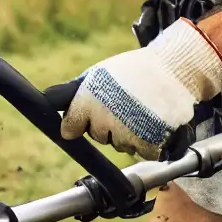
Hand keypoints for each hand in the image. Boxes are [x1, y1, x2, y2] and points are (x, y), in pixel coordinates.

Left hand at [58, 19, 221, 159]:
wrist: (175, 69)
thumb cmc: (134, 70)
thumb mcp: (98, 74)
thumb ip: (71, 92)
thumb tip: (46, 100)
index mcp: (89, 100)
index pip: (71, 127)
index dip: (81, 121)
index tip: (92, 113)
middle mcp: (105, 119)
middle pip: (98, 137)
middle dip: (109, 125)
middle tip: (125, 103)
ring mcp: (128, 133)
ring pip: (121, 146)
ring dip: (131, 133)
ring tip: (143, 109)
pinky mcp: (151, 143)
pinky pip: (144, 152)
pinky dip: (150, 142)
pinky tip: (155, 120)